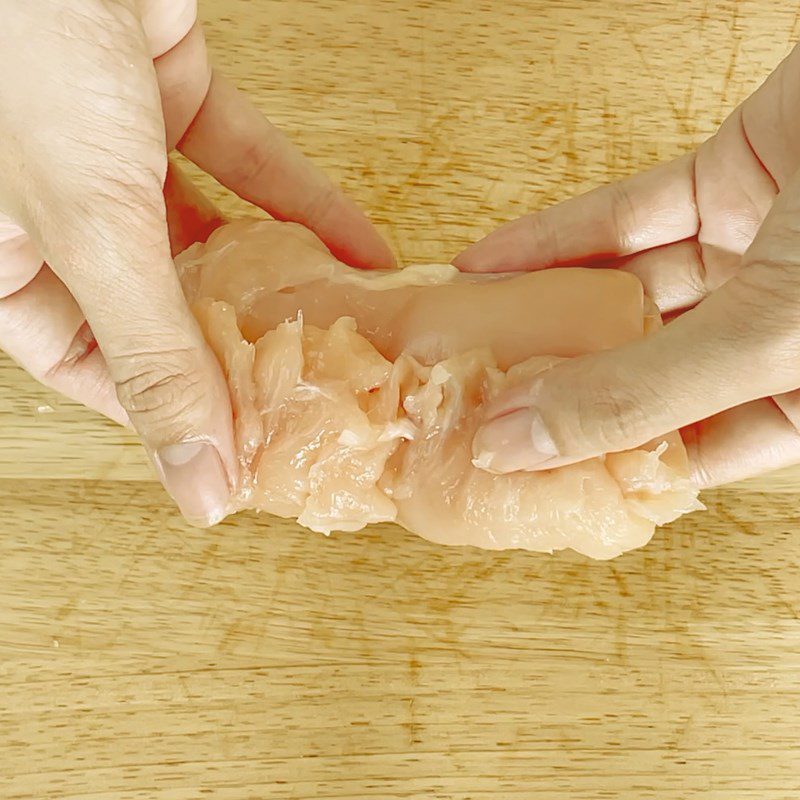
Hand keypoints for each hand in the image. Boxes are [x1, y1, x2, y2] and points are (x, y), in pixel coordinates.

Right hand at [0, 0, 393, 524]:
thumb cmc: (13, 48)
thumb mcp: (89, 227)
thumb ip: (152, 356)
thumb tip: (195, 482)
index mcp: (1, 261)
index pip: (91, 369)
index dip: (167, 410)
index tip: (243, 444)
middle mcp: (53, 210)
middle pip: (158, 306)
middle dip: (236, 345)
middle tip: (309, 389)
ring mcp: (109, 149)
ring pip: (205, 238)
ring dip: (278, 276)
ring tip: (344, 327)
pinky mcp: (162, 89)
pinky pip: (242, 164)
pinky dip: (300, 201)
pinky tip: (359, 247)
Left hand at [454, 43, 799, 488]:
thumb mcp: (767, 336)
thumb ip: (639, 395)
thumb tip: (514, 447)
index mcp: (797, 397)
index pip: (682, 451)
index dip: (598, 461)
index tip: (517, 466)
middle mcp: (768, 333)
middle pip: (637, 371)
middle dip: (555, 383)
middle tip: (472, 401)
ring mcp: (746, 253)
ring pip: (620, 293)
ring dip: (542, 309)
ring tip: (465, 335)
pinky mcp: (724, 180)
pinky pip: (623, 217)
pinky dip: (554, 238)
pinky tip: (488, 263)